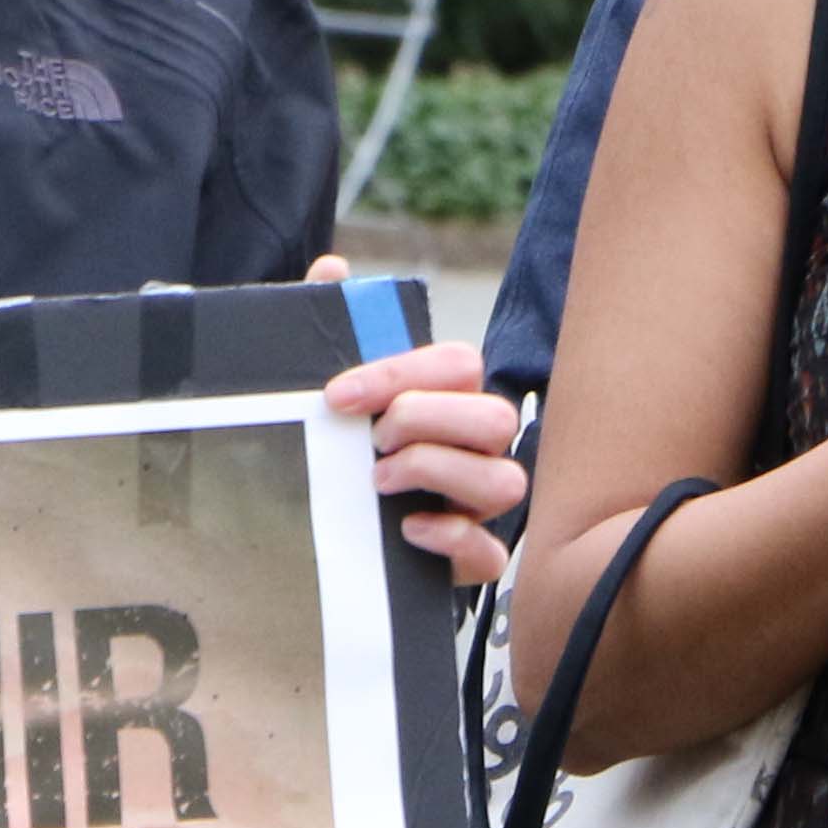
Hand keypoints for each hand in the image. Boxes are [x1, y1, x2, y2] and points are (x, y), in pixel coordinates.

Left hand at [309, 255, 525, 583]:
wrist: (321, 528)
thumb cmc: (338, 446)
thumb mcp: (326, 384)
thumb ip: (330, 324)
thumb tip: (332, 269)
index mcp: (452, 398)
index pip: (457, 365)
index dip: (399, 374)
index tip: (337, 396)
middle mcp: (478, 447)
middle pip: (495, 418)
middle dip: (427, 422)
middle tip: (372, 438)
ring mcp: (478, 503)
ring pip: (506, 482)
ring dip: (439, 473)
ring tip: (379, 480)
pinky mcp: (469, 558)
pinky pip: (491, 553)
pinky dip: (453, 539)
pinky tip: (406, 529)